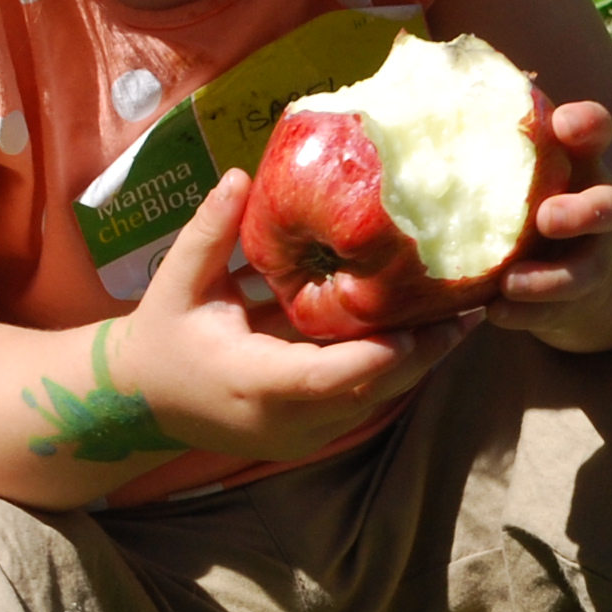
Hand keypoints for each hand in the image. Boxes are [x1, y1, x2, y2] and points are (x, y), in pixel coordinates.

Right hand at [113, 170, 473, 463]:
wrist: (142, 403)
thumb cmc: (163, 337)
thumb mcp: (176, 282)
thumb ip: (209, 232)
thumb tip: (241, 176)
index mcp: (250, 380)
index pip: (323, 377)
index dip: (373, 357)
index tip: (416, 329)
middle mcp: (283, 418)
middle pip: (367, 393)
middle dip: (423, 355)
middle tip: (469, 311)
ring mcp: (301, 435)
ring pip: (375, 403)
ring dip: (420, 363)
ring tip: (464, 315)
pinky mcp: (312, 436)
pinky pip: (364, 404)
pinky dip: (396, 372)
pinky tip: (428, 333)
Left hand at [485, 98, 611, 346]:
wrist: (566, 261)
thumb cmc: (518, 192)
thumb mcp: (509, 160)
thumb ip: (477, 132)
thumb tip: (399, 83)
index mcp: (578, 161)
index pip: (596, 132)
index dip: (586, 125)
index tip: (563, 123)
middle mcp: (593, 207)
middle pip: (610, 205)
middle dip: (582, 211)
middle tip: (546, 217)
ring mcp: (589, 258)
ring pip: (588, 269)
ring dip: (552, 277)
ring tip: (511, 282)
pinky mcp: (573, 302)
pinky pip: (555, 311)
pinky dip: (526, 313)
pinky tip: (494, 312)